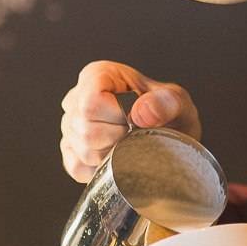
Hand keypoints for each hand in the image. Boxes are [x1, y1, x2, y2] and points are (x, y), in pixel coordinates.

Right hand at [59, 60, 201, 182]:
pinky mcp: (69, 151)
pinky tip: (116, 158)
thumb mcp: (178, 103)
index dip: (116, 119)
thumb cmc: (168, 113)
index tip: (136, 121)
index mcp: (97, 75)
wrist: (168, 134)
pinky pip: (77, 168)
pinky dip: (101, 170)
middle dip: (117, 140)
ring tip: (128, 145)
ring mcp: (69, 125)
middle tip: (136, 136)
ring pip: (83, 151)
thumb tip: (140, 113)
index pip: (91, 103)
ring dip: (111, 156)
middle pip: (85, 130)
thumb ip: (167, 103)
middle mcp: (76, 98)